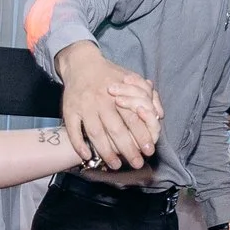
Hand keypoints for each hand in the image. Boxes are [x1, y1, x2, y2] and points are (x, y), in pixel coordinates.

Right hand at [60, 43, 160, 169]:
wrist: (81, 64)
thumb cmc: (111, 75)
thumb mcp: (132, 79)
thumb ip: (148, 96)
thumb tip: (159, 114)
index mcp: (119, 94)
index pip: (133, 118)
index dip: (142, 135)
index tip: (149, 150)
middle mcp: (102, 101)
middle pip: (116, 129)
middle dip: (128, 149)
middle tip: (137, 163)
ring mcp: (84, 106)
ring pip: (95, 133)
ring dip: (105, 151)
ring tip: (116, 165)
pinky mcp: (69, 109)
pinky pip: (73, 130)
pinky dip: (79, 144)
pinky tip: (87, 156)